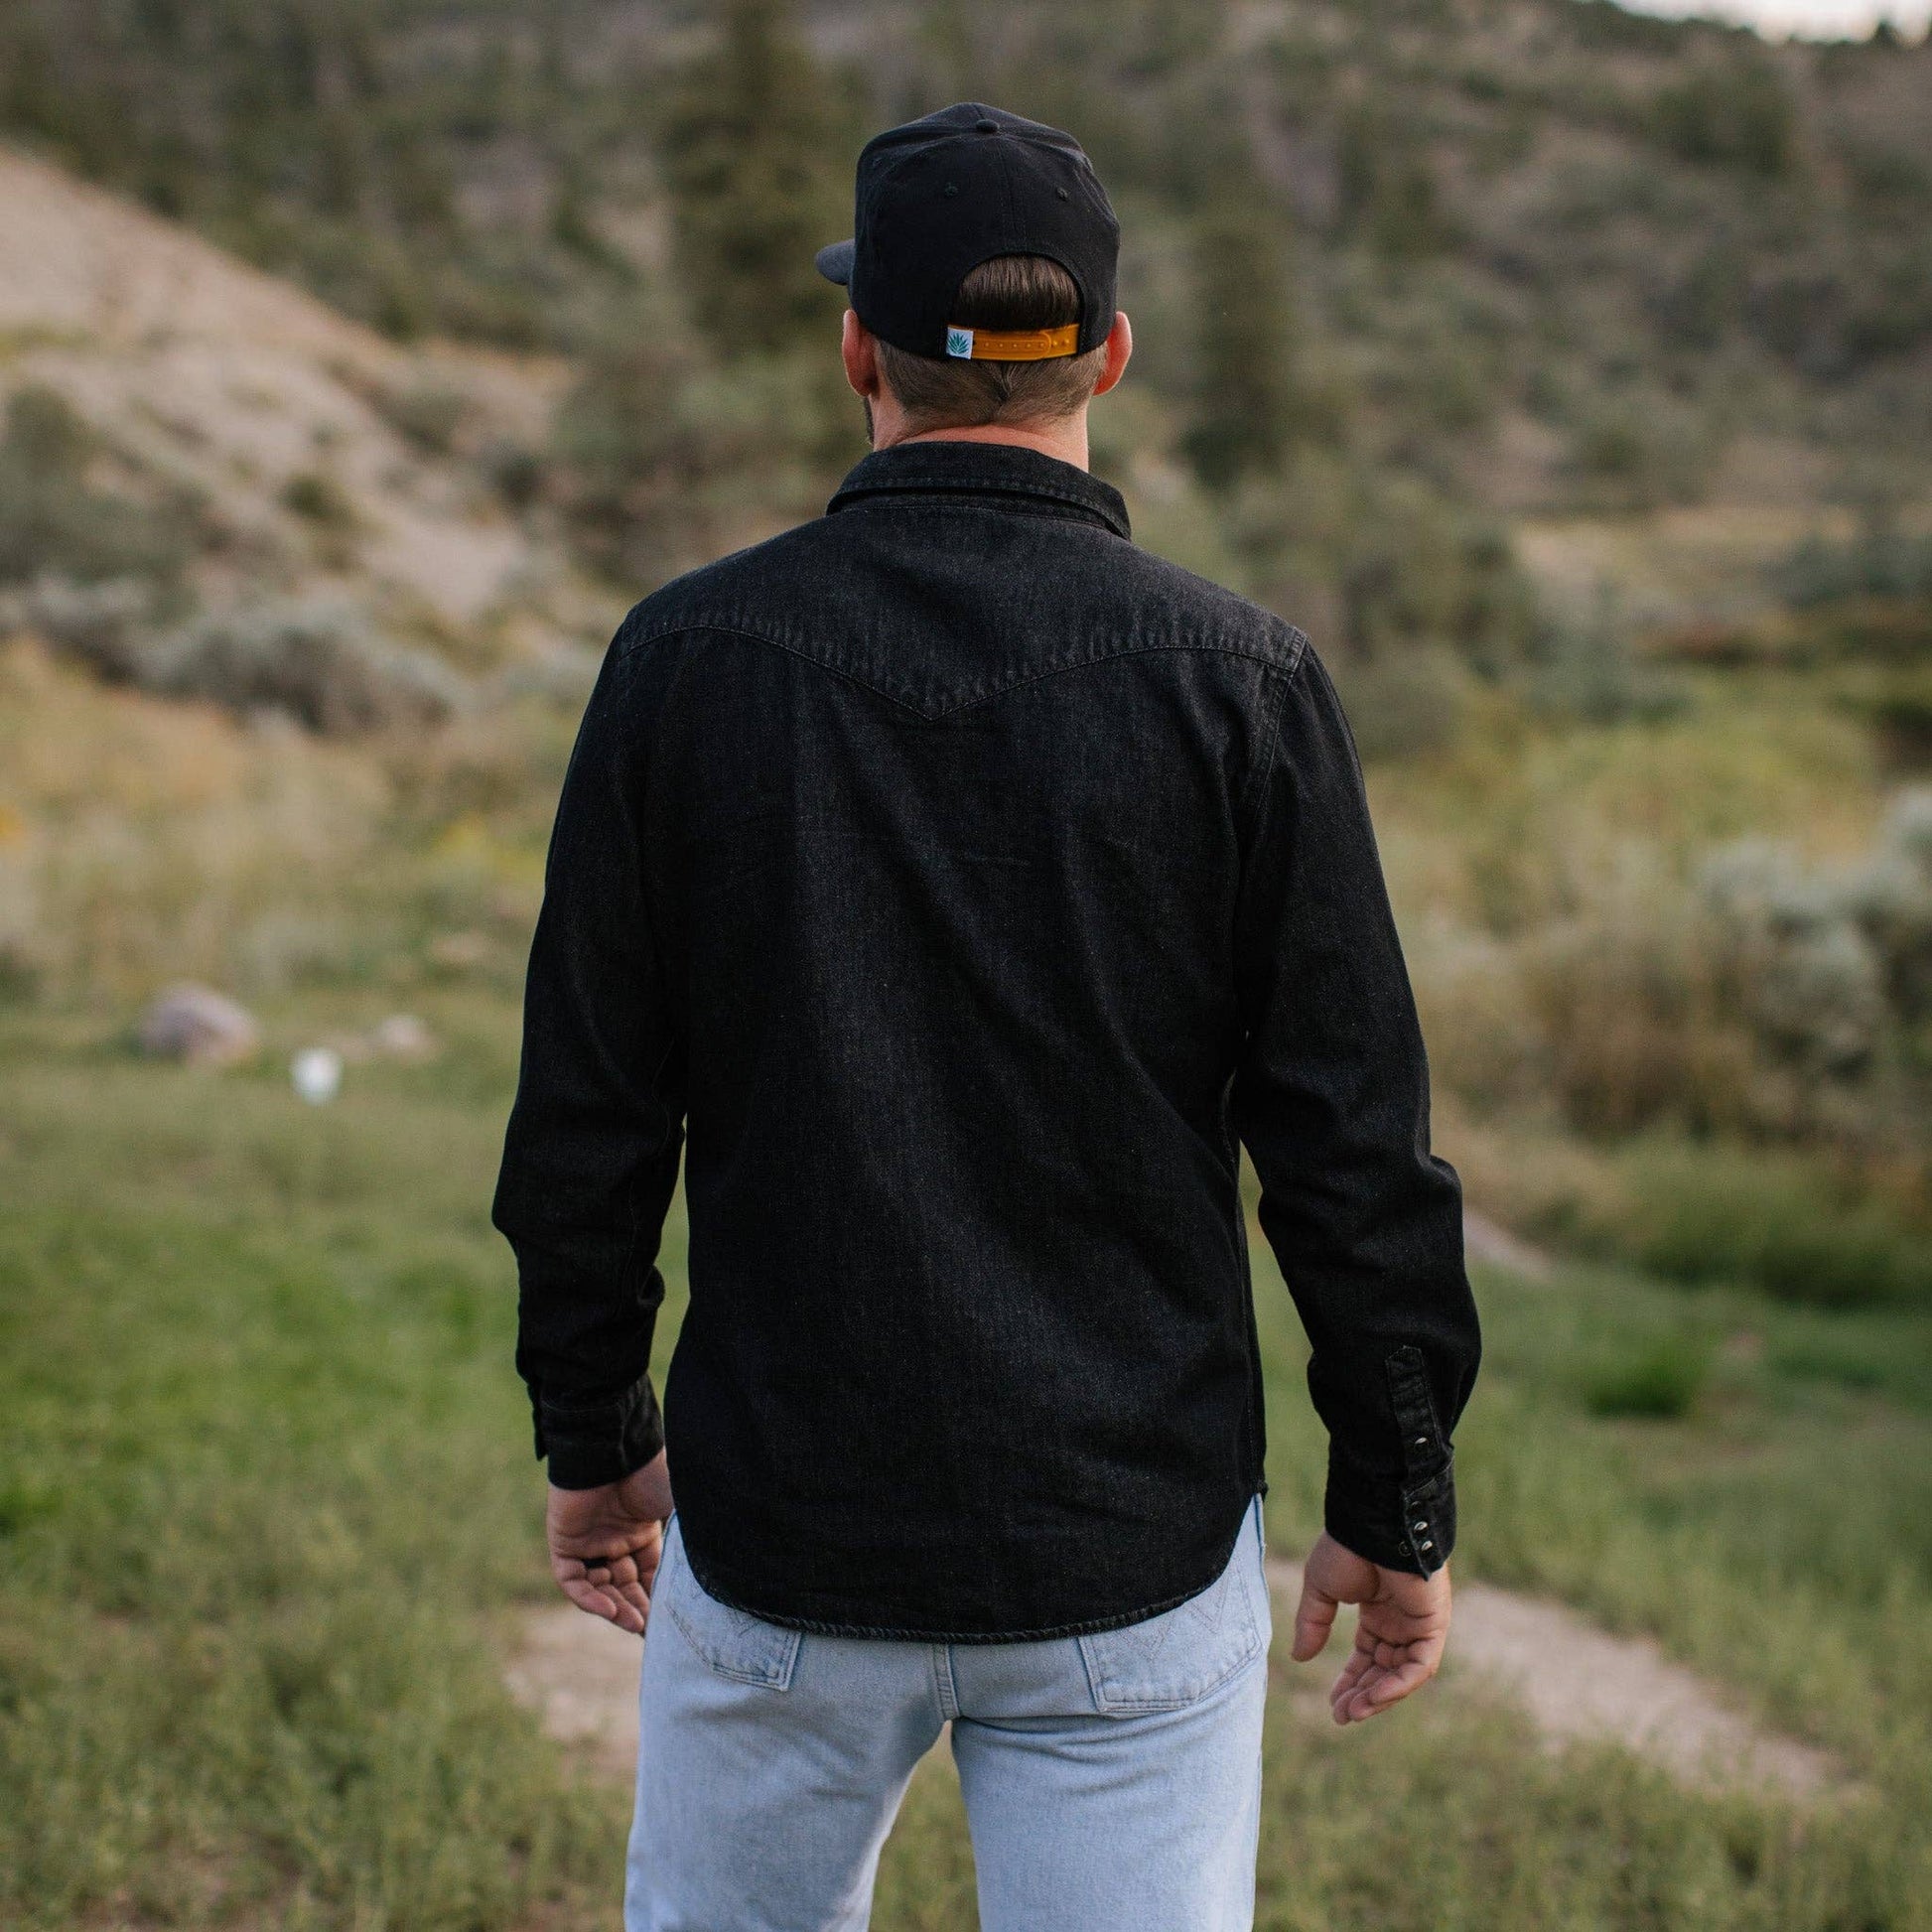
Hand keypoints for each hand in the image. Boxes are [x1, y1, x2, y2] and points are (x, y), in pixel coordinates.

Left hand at [546, 1450, 673, 1635]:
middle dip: (638, 1609)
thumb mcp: (678, 1511)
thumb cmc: (651, 1473)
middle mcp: (615, 1538)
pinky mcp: (564, 1540)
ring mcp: (589, 1540)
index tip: (669, 1623)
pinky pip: (572, 1579)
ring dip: (615, 1608)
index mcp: (642, 1530)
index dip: (657, 1599)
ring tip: (635, 1623)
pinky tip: (610, 1608)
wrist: (615, 1448)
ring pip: (599, 1587)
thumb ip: (687, 1542)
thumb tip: (716, 1570)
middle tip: (651, 1631)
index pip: (648, 1575)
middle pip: (624, 1586)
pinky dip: (588, 1597)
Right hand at [1290, 1530, 1450, 1724]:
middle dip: (1363, 1695)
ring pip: (1403, 1673)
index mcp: (1378, 1611)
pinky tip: (1375, 1697)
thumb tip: (1299, 1657)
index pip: (1367, 1656)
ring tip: (1354, 1711)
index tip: (1333, 1704)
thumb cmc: (1346, 1548)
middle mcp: (1400, 1621)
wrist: (1371, 1524)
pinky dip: (1399, 1684)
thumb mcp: (1321, 1589)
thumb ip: (1313, 1623)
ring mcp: (1418, 1623)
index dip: (1351, 1681)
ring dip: (1380, 1696)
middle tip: (1342, 1715)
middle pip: (1385, 1670)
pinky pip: (1421, 1665)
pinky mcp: (1434, 1623)